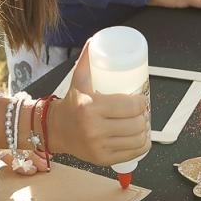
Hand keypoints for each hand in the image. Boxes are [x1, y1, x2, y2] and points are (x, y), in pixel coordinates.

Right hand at [46, 44, 150, 166]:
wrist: (55, 129)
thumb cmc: (71, 104)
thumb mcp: (78, 80)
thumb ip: (87, 60)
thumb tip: (95, 40)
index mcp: (91, 107)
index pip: (132, 106)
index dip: (142, 102)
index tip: (140, 99)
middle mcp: (95, 129)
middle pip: (137, 123)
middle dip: (143, 116)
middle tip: (140, 112)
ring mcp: (100, 147)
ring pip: (138, 139)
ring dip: (144, 131)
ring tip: (140, 123)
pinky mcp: (103, 160)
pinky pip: (133, 154)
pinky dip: (141, 146)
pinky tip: (140, 139)